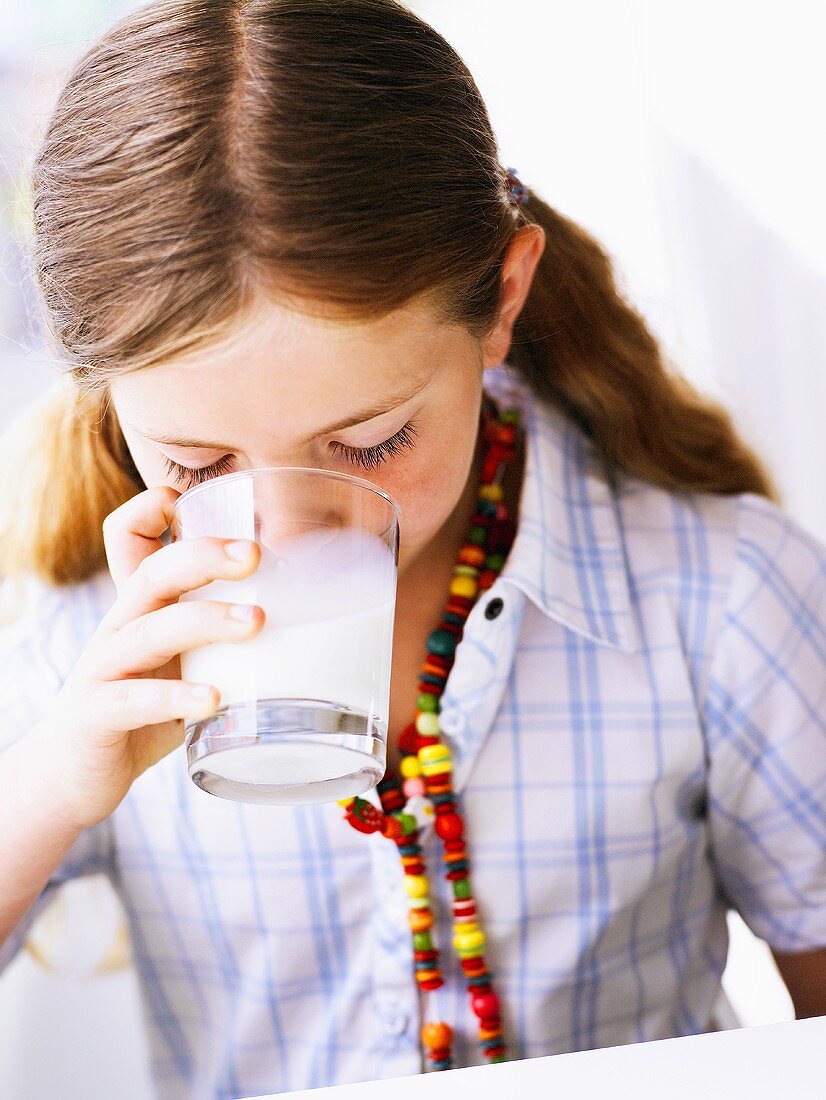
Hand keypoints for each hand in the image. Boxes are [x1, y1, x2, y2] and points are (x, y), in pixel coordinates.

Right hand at [38, 485, 263, 829]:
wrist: (74, 775)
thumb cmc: (144, 710)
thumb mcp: (180, 660)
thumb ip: (221, 634)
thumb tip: (310, 620)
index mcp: (140, 607)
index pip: (126, 537)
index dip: (148, 508)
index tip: (189, 499)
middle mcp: (119, 628)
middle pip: (152, 573)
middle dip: (203, 556)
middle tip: (255, 555)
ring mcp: (103, 670)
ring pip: (150, 631)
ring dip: (205, 620)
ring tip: (255, 621)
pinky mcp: (96, 716)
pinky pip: (132, 701)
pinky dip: (176, 697)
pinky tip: (215, 699)